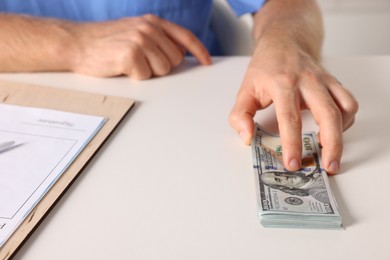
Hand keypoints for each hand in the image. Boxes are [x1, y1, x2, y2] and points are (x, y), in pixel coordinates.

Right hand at [67, 14, 210, 78]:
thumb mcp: (134, 32)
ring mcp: (140, 40)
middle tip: (141, 62)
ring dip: (148, 72)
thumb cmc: (105, 42)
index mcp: (152, 22)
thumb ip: (157, 39)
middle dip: (161, 66)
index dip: (199, 51)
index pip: (185, 37)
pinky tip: (122, 68)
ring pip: (162, 70)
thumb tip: (178, 54)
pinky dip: (134, 77)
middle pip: (175, 60)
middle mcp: (148, 28)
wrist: (77, 43)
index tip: (206, 62)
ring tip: (130, 63)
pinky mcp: (130, 55)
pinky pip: (145, 76)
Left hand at [229, 44, 357, 173]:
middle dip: (331, 145)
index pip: (289, 118)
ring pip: (345, 108)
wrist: (284, 41)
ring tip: (330, 151)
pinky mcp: (334, 82)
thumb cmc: (265, 68)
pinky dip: (345, 121)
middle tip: (328, 167)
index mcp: (282, 84)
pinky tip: (332, 130)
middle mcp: (307, 81)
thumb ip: (240, 115)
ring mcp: (324, 80)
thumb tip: (247, 138)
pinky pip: (349, 103)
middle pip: (328, 115)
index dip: (292, 144)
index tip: (293, 163)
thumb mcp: (245, 90)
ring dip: (342, 134)